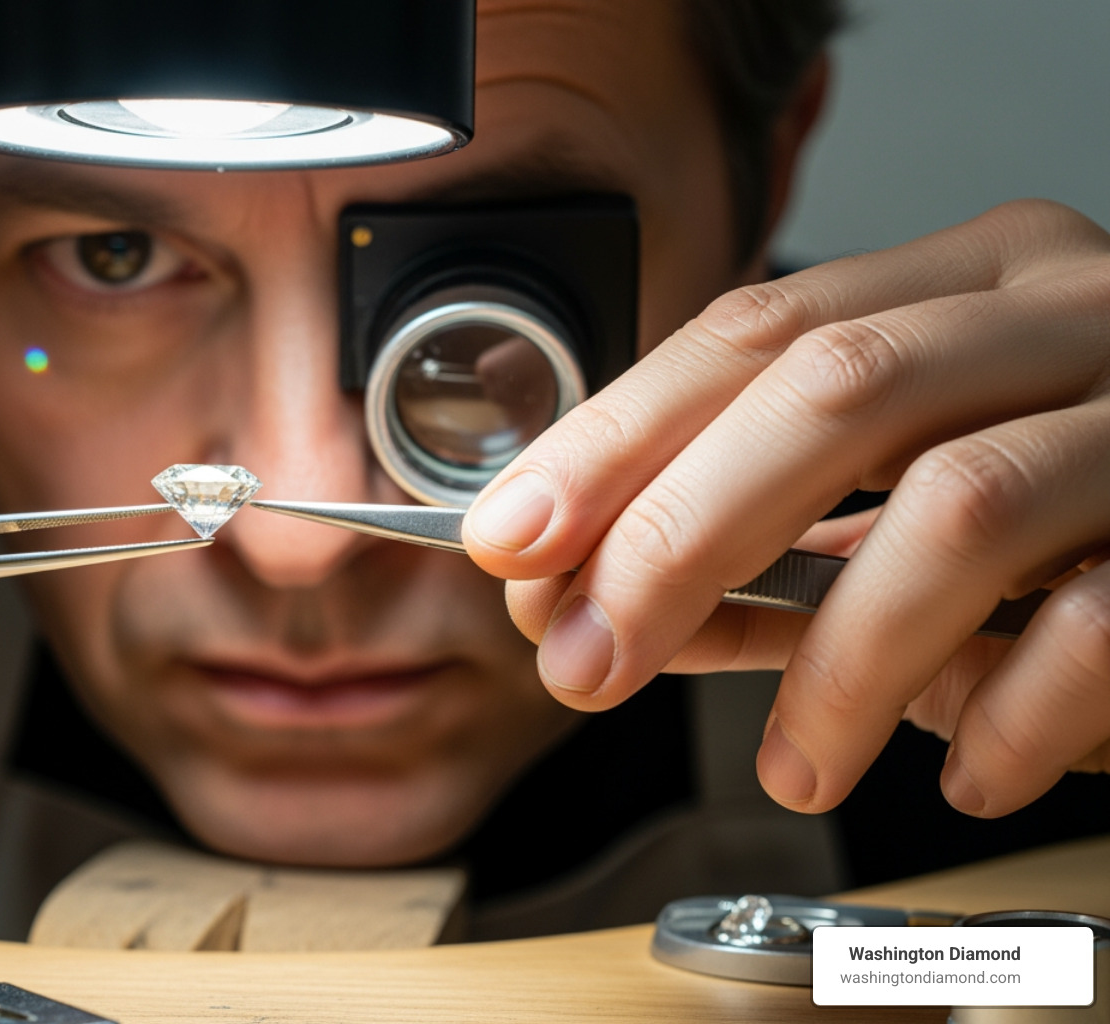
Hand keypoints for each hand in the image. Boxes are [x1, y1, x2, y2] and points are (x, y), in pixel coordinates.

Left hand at [462, 200, 1109, 818]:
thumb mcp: (902, 509)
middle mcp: (1058, 312)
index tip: (510, 541)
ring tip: (790, 766)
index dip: (614, 438)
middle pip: (830, 391)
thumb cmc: (1081, 511)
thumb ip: (760, 551)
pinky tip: (967, 765)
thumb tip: (587, 603)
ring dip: (840, 659)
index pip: (750, 334)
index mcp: (958, 286)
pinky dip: (1012, 712)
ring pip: (960, 505)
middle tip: (587, 660)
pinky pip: (1105, 619)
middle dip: (678, 535)